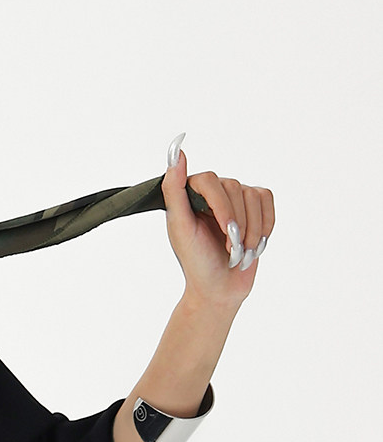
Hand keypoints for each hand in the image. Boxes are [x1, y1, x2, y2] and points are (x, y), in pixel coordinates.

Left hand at [160, 135, 274, 312]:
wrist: (219, 287)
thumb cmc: (196, 261)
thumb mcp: (181, 228)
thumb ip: (174, 191)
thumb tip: (176, 154)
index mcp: (189, 194)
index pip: (210, 180)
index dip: (221, 206)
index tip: (225, 230)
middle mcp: (212, 191)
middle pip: (235, 187)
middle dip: (236, 224)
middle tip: (229, 249)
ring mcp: (235, 197)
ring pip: (254, 196)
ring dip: (250, 230)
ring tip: (239, 251)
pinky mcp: (255, 206)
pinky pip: (267, 201)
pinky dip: (265, 225)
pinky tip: (253, 244)